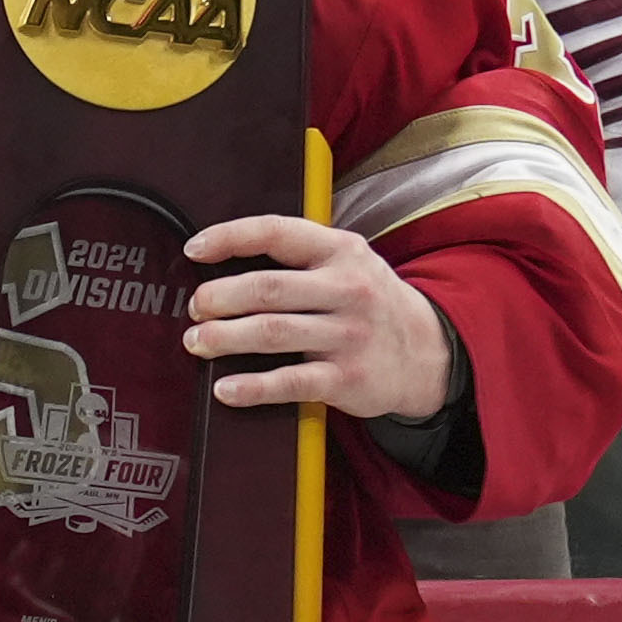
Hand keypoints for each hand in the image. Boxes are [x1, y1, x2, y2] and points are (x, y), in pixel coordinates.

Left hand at [185, 212, 457, 419]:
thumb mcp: (348, 262)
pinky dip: (253, 387)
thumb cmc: (370, 304)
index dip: (230, 237)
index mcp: (341, 251)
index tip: (194, 249)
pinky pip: (290, 383)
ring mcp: (348, 335)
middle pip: (267, 288)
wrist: (427, 353)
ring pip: (273, 332)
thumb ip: (300, 255)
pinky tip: (225, 389)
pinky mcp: (347, 379)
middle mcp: (347, 289)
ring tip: (197, 342)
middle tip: (195, 308)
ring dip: (225, 338)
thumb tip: (228, 259)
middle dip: (219, 298)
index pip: (277, 233)